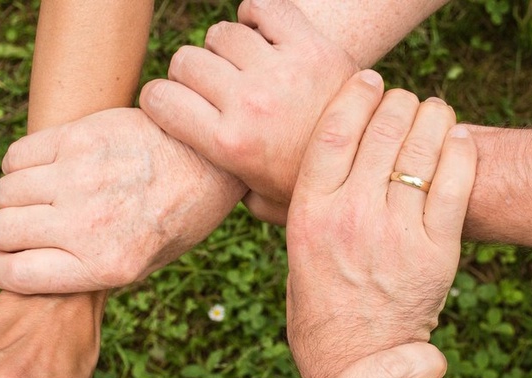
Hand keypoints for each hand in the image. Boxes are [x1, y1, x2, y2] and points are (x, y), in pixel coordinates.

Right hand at [0, 107, 246, 294]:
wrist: (210, 160)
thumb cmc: (177, 218)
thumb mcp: (144, 265)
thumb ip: (89, 273)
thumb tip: (31, 273)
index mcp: (105, 266)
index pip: (14, 274)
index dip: (3, 270)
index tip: (9, 262)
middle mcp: (87, 225)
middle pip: (1, 230)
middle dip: (7, 234)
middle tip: (30, 227)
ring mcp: (80, 178)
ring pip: (5, 192)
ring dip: (15, 198)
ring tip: (41, 196)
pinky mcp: (78, 138)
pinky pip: (16, 156)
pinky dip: (20, 165)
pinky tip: (45, 169)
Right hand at [140, 0, 356, 224]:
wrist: (373, 164)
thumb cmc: (309, 186)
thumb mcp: (261, 203)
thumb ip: (226, 189)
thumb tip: (200, 181)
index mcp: (228, 145)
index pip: (159, 99)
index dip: (158, 99)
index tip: (170, 104)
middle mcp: (249, 104)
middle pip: (186, 61)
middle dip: (189, 74)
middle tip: (210, 88)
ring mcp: (281, 71)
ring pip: (221, 34)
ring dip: (224, 48)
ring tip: (240, 66)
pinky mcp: (312, 46)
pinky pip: (265, 7)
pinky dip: (256, 14)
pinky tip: (261, 34)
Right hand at [285, 73, 476, 377]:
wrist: (356, 361)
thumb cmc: (319, 305)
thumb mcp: (294, 251)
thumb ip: (300, 206)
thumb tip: (300, 163)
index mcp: (309, 214)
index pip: (334, 130)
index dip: (356, 94)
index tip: (369, 80)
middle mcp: (351, 217)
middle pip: (382, 129)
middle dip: (398, 102)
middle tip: (404, 101)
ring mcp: (396, 233)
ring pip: (422, 147)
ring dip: (432, 117)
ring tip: (433, 112)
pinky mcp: (436, 252)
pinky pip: (456, 182)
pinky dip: (460, 150)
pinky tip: (457, 139)